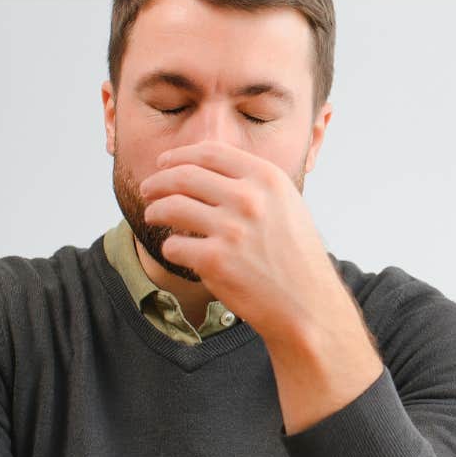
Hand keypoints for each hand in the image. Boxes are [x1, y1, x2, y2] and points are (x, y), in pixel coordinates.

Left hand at [138, 141, 345, 341]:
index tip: (164, 163)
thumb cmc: (296, 256)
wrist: (308, 304)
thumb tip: (205, 166)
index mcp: (267, 178)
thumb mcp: (286, 205)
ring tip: (152, 216)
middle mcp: (249, 198)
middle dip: (158, 180)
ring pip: (170, 207)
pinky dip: (172, 248)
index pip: (210, 152)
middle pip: (184, 175)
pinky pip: (174, 246)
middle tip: (148, 189)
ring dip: (155, 211)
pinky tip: (180, 252)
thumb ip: (252, 182)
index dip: (180, 155)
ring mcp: (231, 229)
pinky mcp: (214, 261)